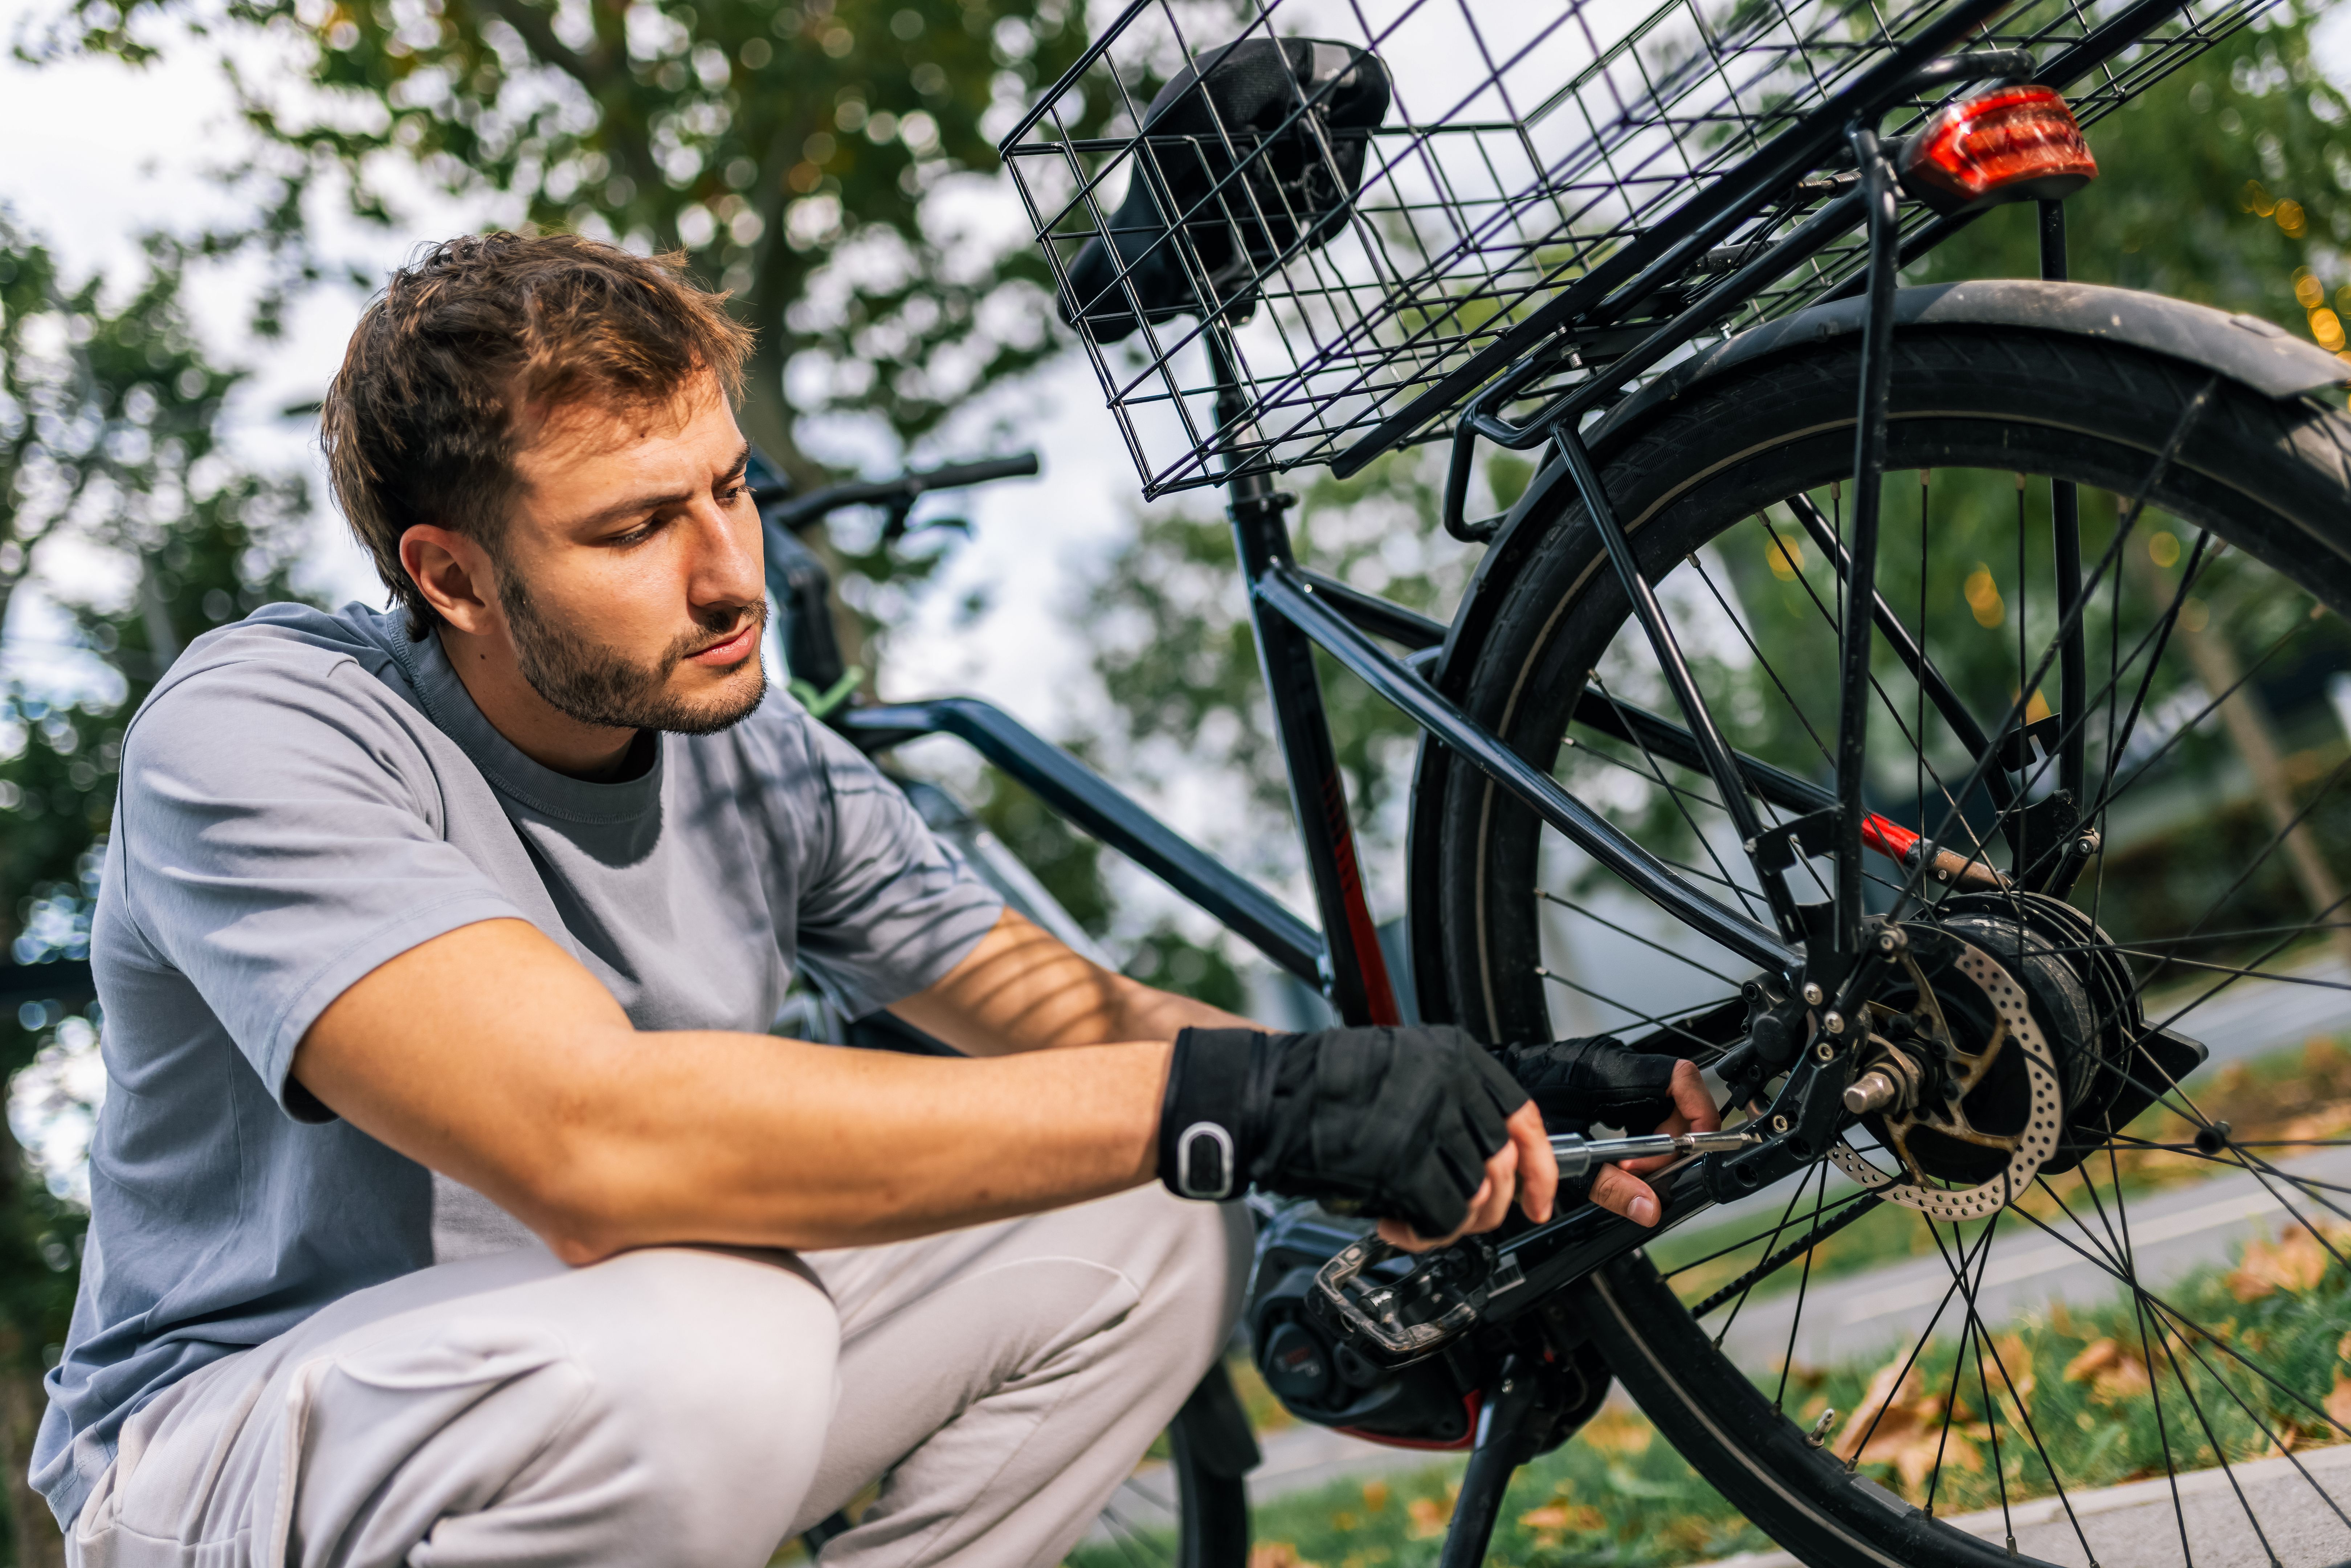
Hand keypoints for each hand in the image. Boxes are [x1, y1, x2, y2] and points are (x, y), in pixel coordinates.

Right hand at [1156, 1024, 1534, 1239]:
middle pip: (1504, 1165)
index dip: (1540, 1168)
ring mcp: (1427, 1123)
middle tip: (1458, 1219)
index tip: (1539, 1199)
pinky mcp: (1402, 1163)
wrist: (1264, 1096)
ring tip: (1414, 1220)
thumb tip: (1491, 1161)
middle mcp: (1449, 1083)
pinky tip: (1394, 1227)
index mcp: (1454, 1055)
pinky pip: (1443, 1218)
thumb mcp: (1401, 1072)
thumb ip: (1450, 1103)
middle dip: (1488, 1207)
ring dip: (1450, 1224)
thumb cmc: (1320, 1089)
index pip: (1524, 1117)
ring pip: (1477, 1197)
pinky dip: (1423, 1236)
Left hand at [1500, 1038, 1720, 1227]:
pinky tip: (1623, 1157)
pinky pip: (1643, 1109)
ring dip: (1657, 1141)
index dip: (1699, 1110)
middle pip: (1676, 1098)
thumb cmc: (1517, 1107)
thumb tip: (1648, 1207)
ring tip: (1629, 1167)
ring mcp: (1615, 1071)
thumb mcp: (1563, 1153)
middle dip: (1673, 1139)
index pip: (1679, 1076)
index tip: (1695, 1147)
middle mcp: (1617, 1064)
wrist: (1491, 1088)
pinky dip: (1642, 1136)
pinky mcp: (1609, 1082)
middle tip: (1645, 1170)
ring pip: (1663, 1107)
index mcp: (1610, 1070)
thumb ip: (1607, 1183)